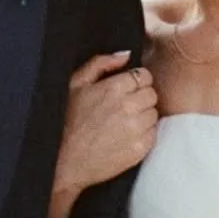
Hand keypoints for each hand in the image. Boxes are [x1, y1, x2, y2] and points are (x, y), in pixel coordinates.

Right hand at [54, 52, 158, 196]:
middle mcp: (128, 107)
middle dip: (140, 97)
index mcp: (114, 88)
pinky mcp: (139, 149)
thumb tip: (126, 55)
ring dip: (143, 116)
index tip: (127, 90)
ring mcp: (135, 129)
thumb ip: (101, 63)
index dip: (136, 82)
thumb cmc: (66, 122)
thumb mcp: (75, 84)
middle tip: (124, 107)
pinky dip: (143, 134)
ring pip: (154, 114)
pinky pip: (153, 134)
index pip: (144, 76)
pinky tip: (125, 136)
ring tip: (123, 123)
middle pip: (152, 94)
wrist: (64, 161)